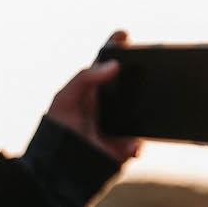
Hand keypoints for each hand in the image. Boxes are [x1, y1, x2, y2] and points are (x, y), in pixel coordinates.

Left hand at [45, 29, 142, 164]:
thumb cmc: (56, 130)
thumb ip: (85, 78)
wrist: (57, 171)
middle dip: (143, 74)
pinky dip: (136, 144)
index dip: (118, 47)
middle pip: (132, 83)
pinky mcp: (125, 147)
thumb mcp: (64, 99)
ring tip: (149, 105)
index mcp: (93, 88)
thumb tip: (113, 66)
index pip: (108, 62)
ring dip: (147, 108)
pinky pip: (139, 142)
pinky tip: (128, 146)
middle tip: (150, 65)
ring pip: (142, 111)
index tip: (124, 35)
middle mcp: (109, 103)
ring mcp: (120, 124)